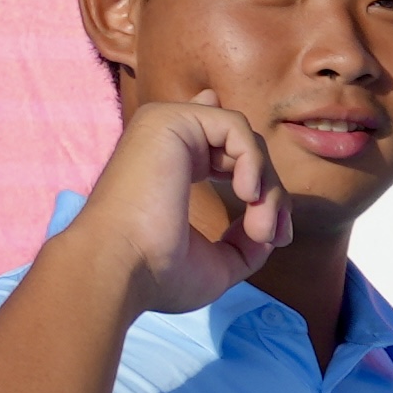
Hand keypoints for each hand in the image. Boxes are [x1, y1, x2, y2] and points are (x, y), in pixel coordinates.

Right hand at [75, 95, 286, 321]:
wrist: (120, 267)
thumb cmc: (159, 272)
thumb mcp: (217, 262)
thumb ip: (244, 242)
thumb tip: (267, 230)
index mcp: (174, 166)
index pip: (218, 139)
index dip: (254, 165)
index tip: (273, 221)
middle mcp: (169, 142)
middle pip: (245, 153)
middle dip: (272, 196)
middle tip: (272, 238)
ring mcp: (167, 127)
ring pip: (246, 141)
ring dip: (267, 188)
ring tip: (259, 230)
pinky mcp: (169, 119)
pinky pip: (235, 127)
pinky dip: (253, 162)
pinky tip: (247, 196)